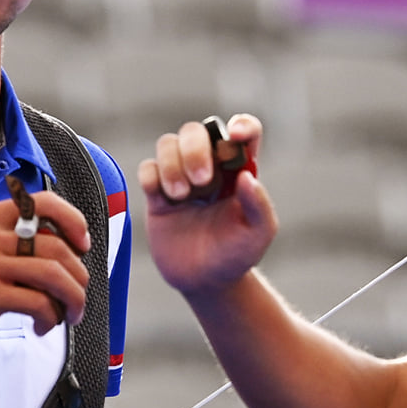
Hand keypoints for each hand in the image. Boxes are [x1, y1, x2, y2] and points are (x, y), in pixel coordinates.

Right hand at [0, 190, 91, 357]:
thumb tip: (69, 248)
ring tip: (69, 314)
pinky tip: (42, 325)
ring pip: (53, 275)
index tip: (83, 245)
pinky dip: (49, 317)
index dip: (73, 221)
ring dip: (72, 299)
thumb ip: (15, 239)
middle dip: (79, 276)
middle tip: (77, 297)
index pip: (44, 203)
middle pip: (56, 247)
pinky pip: (37, 303)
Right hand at [138, 114, 276, 297]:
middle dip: (196, 150)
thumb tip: (246, 176)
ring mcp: (181, 178)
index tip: (235, 135)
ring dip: (172, 165)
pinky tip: (164, 198)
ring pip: (168, 143)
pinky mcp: (157, 194)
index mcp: (238, 170)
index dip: (241, 125)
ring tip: (181, 197)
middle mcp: (209, 167)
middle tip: (202, 182)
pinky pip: (147, 168)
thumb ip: (259, 205)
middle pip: (196, 131)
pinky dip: (152, 176)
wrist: (205, 281)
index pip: (243, 132)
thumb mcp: (259, 234)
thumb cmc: (236, 255)